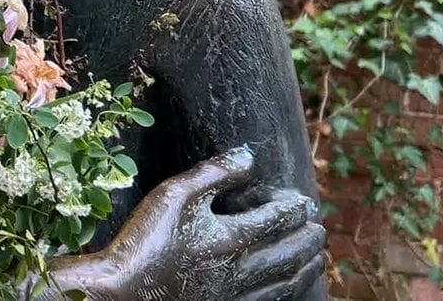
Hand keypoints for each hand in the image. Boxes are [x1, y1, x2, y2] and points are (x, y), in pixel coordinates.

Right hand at [39, 147, 326, 299]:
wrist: (123, 292)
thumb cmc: (146, 240)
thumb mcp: (174, 194)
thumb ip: (213, 173)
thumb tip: (249, 156)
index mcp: (232, 237)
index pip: (277, 219)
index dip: (293, 208)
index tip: (303, 200)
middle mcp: (242, 268)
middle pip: (288, 253)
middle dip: (307, 238)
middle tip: (319, 227)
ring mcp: (235, 294)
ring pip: (285, 281)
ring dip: (306, 267)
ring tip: (317, 258)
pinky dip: (288, 291)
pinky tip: (286, 286)